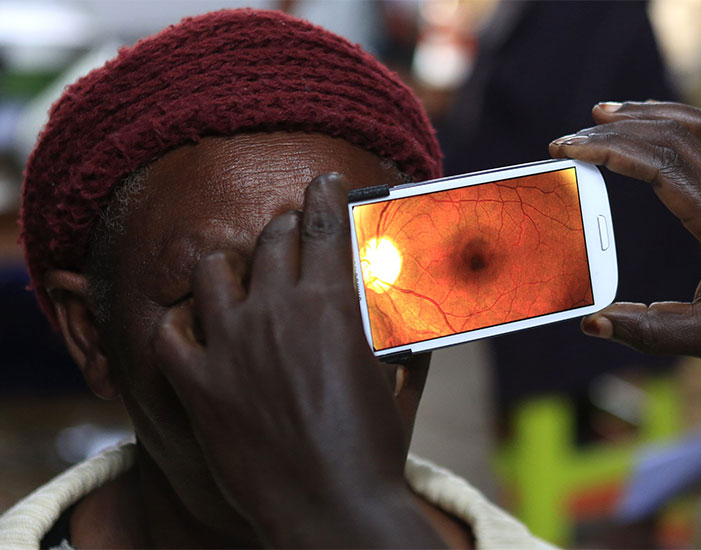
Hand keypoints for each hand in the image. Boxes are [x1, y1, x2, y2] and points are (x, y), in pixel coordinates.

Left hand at [152, 174, 442, 547]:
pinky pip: (169, 331)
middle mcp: (276, 312)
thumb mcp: (400, 383)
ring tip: (242, 277)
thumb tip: (417, 311)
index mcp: (332, 305)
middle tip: (292, 236)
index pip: (324, 224)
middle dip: (285, 228)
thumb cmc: (373, 449)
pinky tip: (198, 327)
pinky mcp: (199, 385)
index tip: (324, 182)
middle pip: (271, 240)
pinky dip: (182, 322)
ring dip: (231, 265)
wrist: (331, 511)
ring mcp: (231, 346)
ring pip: (214, 270)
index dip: (325, 194)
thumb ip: (406, 336)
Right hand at [550, 101, 700, 381]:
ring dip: (647, 116)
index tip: (570, 149)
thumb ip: (648, 331)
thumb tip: (593, 322)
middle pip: (674, 137)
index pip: (663, 166)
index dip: (611, 151)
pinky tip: (649, 132)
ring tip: (603, 113)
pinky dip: (673, 125)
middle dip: (616, 131)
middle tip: (568, 139)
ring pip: (695, 129)